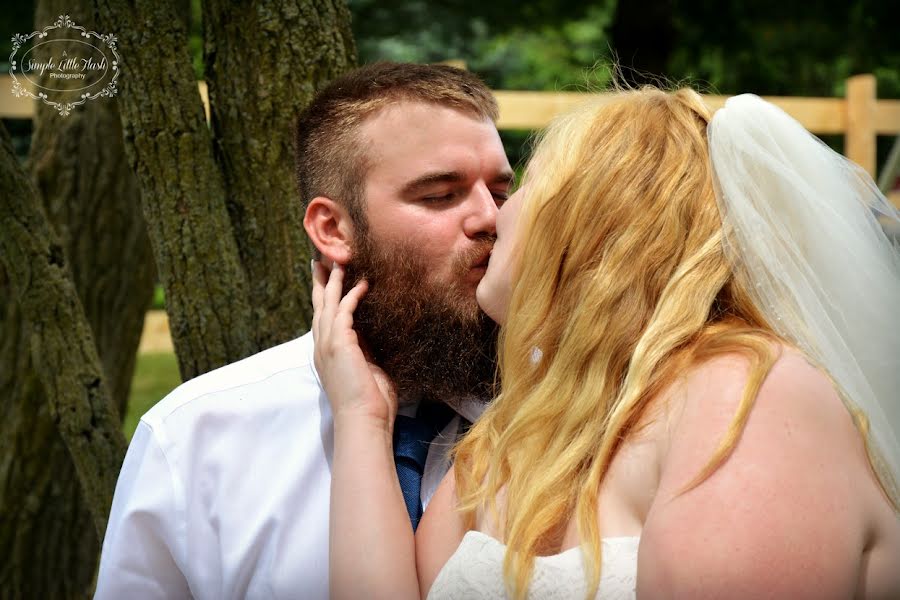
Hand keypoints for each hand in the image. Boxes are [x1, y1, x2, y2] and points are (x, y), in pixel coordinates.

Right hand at [311, 261, 396, 428]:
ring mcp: (328, 344)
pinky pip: (344, 311)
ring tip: (340, 261)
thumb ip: (365, 351)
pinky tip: (362, 283)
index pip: (321, 318)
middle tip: (320, 259)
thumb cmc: (369, 403)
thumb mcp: (366, 369)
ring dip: (335, 281)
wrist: (363, 420)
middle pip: (318, 305)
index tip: (324, 279)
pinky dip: (352, 295)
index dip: (323, 297)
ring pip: (328, 303)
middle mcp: (322, 347)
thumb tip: (372, 336)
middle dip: (320, 282)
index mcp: (326, 354)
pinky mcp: (339, 343)